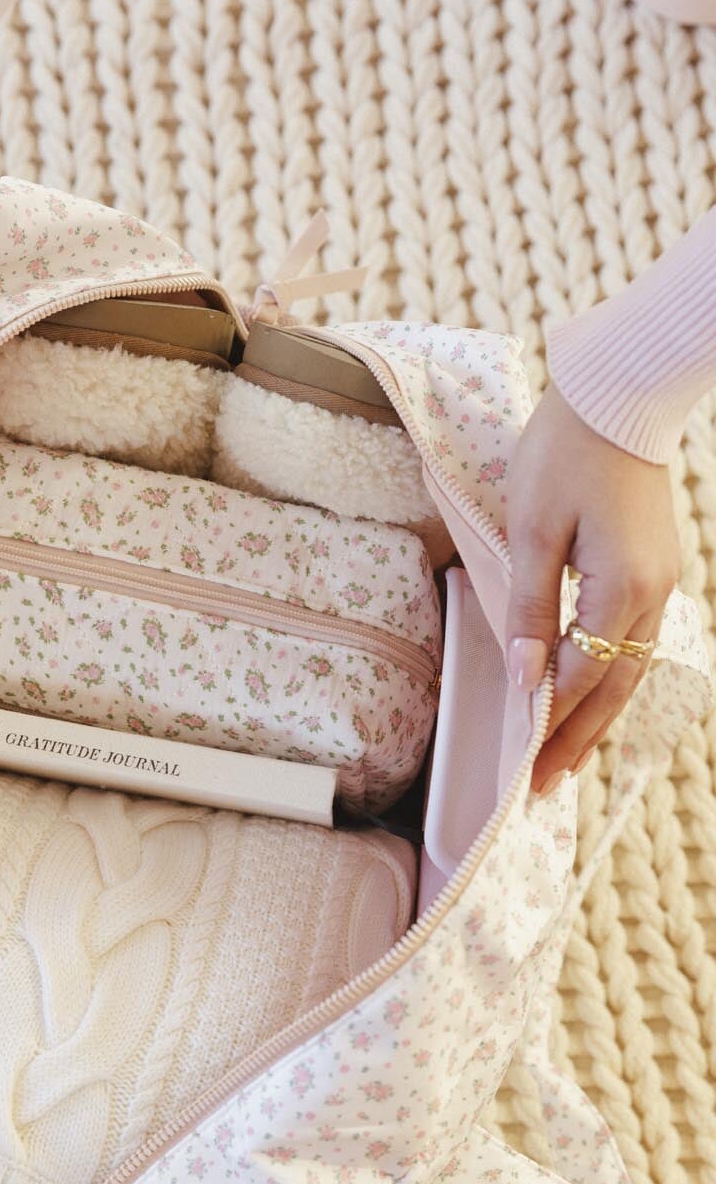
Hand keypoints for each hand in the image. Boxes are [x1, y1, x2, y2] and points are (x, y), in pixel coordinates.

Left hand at [504, 382, 678, 794]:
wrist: (619, 395)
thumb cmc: (565, 453)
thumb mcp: (531, 530)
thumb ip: (529, 608)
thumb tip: (527, 678)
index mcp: (621, 587)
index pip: (580, 676)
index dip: (550, 723)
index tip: (524, 767)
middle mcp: (651, 594)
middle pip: (613, 688)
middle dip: (577, 739)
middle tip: (544, 788)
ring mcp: (658, 582)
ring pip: (627, 670)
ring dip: (595, 717)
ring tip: (565, 760)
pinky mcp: (652, 569)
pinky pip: (631, 642)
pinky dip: (608, 679)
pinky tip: (588, 698)